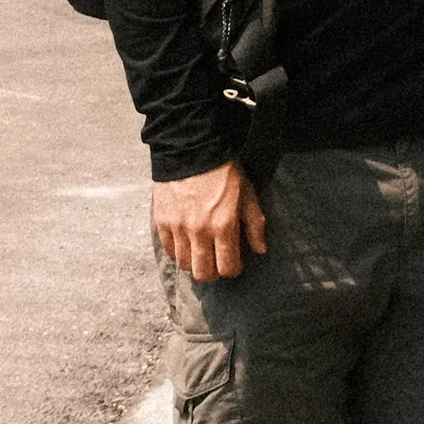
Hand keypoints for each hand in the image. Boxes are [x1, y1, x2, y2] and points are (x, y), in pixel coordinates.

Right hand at [154, 160, 265, 280]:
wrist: (191, 149)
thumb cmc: (224, 171)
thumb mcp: (247, 193)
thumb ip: (255, 224)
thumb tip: (261, 250)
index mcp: (223, 225)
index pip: (227, 267)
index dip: (234, 269)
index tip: (235, 263)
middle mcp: (199, 231)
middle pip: (203, 273)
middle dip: (213, 272)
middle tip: (217, 261)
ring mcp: (178, 228)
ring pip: (184, 264)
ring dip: (195, 262)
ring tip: (201, 251)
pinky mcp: (162, 222)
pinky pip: (169, 250)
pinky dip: (178, 251)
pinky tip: (187, 242)